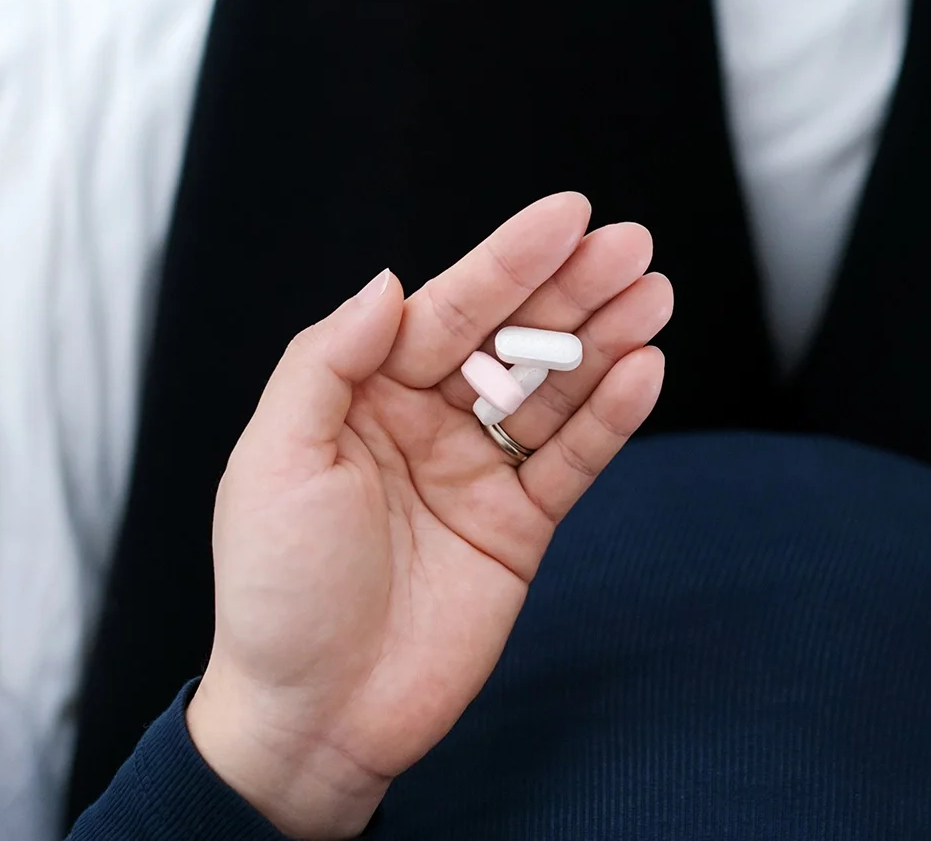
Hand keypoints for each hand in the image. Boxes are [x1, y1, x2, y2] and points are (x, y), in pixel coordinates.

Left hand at [185, 194, 672, 836]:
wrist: (314, 715)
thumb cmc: (275, 591)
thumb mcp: (275, 459)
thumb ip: (328, 362)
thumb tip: (388, 283)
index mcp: (362, 392)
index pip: (446, 308)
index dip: (507, 260)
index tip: (566, 215)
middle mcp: (424, 422)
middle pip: (512, 337)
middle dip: (573, 288)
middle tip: (634, 244)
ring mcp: (476, 473)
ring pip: (553, 390)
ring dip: (606, 340)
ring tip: (655, 294)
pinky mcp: (518, 528)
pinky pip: (572, 461)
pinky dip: (612, 417)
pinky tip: (646, 370)